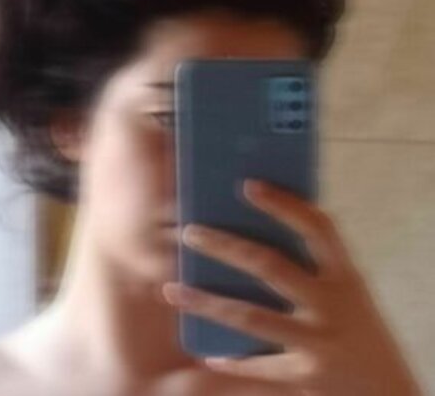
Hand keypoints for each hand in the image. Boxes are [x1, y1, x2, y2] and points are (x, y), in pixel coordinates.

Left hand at [162, 179, 422, 395]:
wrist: (388, 391)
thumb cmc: (360, 328)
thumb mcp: (348, 292)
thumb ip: (316, 267)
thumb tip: (262, 235)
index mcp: (346, 275)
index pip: (317, 227)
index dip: (284, 204)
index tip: (248, 185)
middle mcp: (333, 304)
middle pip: (271, 266)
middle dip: (226, 247)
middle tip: (189, 232)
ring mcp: (320, 343)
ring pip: (252, 318)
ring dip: (207, 303)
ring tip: (172, 290)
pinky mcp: (307, 378)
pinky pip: (258, 367)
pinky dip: (231, 360)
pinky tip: (207, 352)